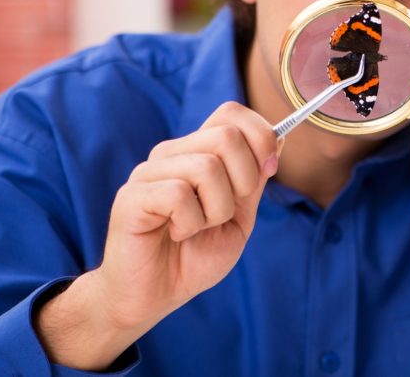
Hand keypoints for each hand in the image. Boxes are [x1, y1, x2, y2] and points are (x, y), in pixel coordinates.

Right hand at [98, 101, 280, 327]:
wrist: (156, 295)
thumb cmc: (195, 256)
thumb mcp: (240, 216)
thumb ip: (255, 179)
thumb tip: (278, 139)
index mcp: (197, 152)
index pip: (231, 113)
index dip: (260, 136)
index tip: (266, 171)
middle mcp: (171, 153)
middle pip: (226, 136)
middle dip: (244, 181)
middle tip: (223, 213)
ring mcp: (149, 172)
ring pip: (207, 167)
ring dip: (216, 211)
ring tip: (197, 228)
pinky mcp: (131, 196)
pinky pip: (178, 195)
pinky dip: (190, 224)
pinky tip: (177, 234)